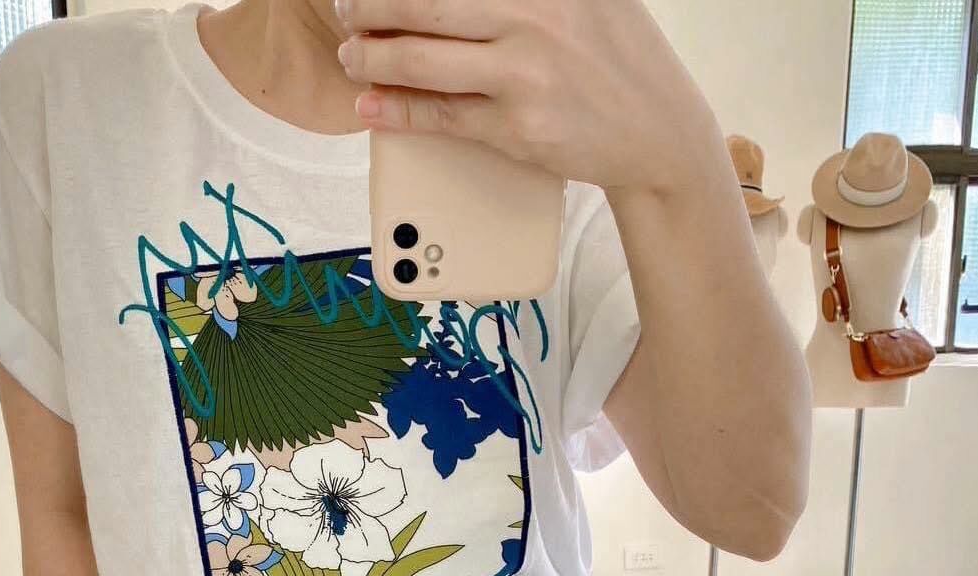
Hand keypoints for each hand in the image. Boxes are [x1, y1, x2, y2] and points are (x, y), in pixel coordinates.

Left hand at [334, 0, 721, 194]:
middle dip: (371, 5)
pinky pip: (442, 115)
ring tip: (351, 56)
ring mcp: (524, 73)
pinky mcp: (518, 127)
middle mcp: (533, 14)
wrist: (659, 131)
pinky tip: (370, 103)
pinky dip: (397, 109)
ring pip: (423, 60)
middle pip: (423, 2)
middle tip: (346, 8)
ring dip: (373, 58)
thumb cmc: (615, 59)